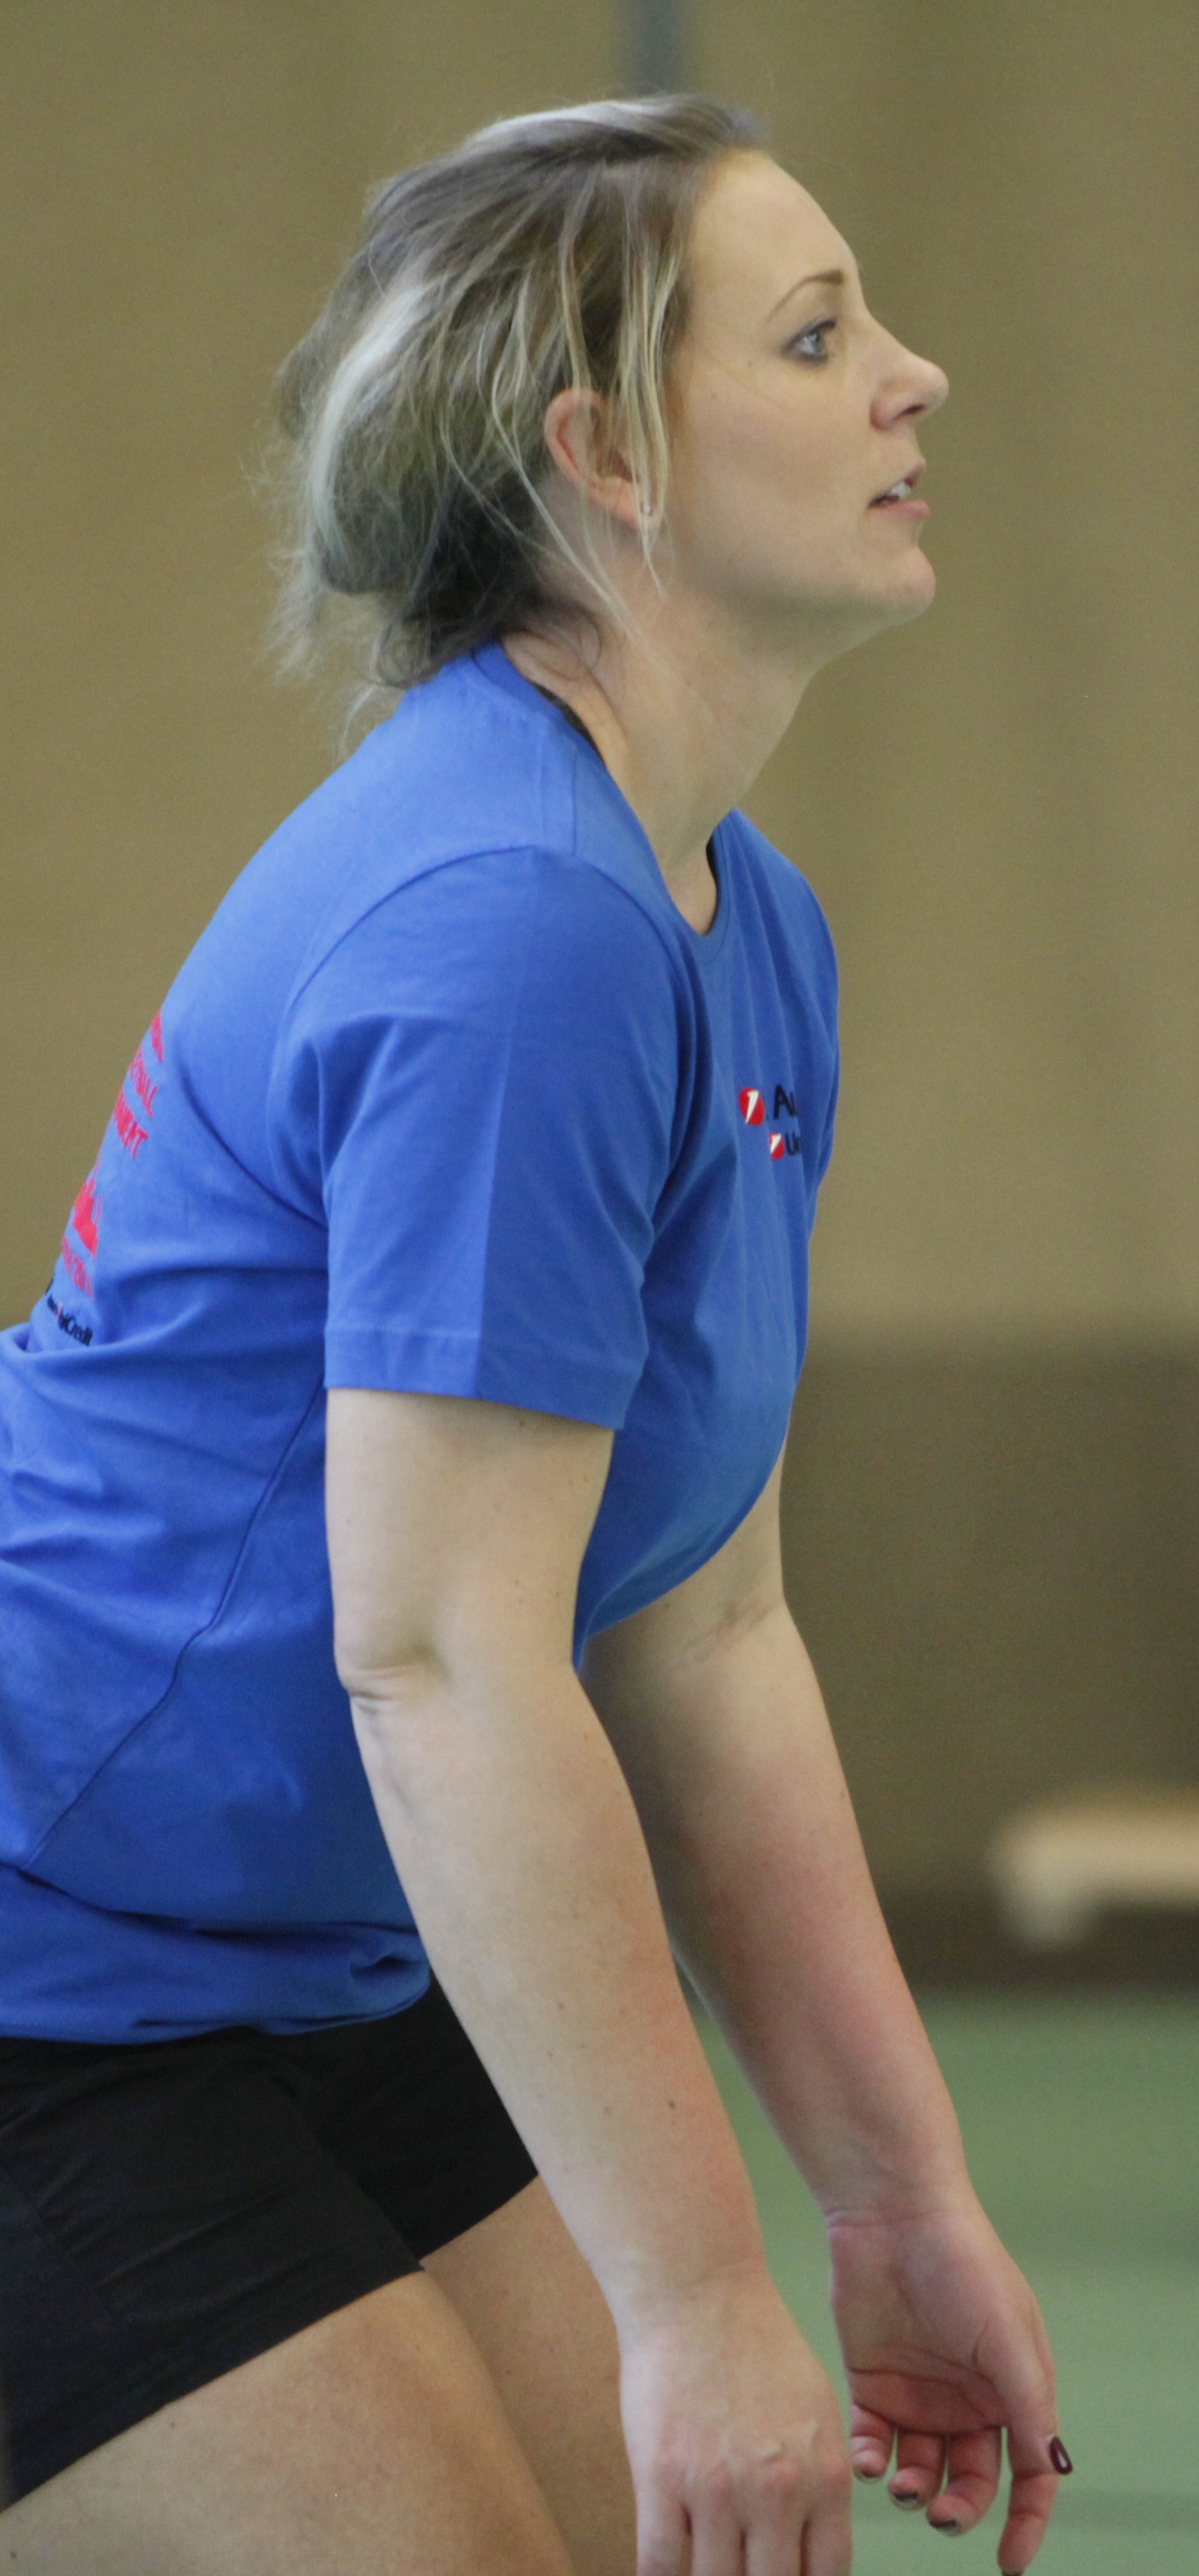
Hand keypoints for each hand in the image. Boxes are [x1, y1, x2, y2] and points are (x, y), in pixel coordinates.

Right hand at [617, 2256, 851, 2574]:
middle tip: (739, 2571)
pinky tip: (663, 2572)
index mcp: (825, 2477)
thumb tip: (811, 2547)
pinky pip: (660, 2563)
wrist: (697, 2290)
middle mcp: (777, 2492)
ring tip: (701, 2566)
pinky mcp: (661, 2477)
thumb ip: (818, 2483)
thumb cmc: (757, 2344)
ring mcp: (717, 2489)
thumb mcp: (816, 2413)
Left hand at [826, 2193, 1063, 2572]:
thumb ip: (1029, 2406)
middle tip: (941, 2515)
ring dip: (914, 2492)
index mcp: (1011, 2391)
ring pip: (920, 2471)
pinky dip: (871, 2464)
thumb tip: (1051, 2471)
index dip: (1026, 2522)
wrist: (894, 2215)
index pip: (1029, 2474)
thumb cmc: (964, 2266)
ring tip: (903, 2486)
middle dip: (960, 2510)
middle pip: (971, 2482)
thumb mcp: (1009, 2336)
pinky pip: (873, 2445)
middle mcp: (967, 2400)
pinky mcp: (872, 2384)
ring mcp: (919, 2394)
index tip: (1011, 2563)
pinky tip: (870, 2462)